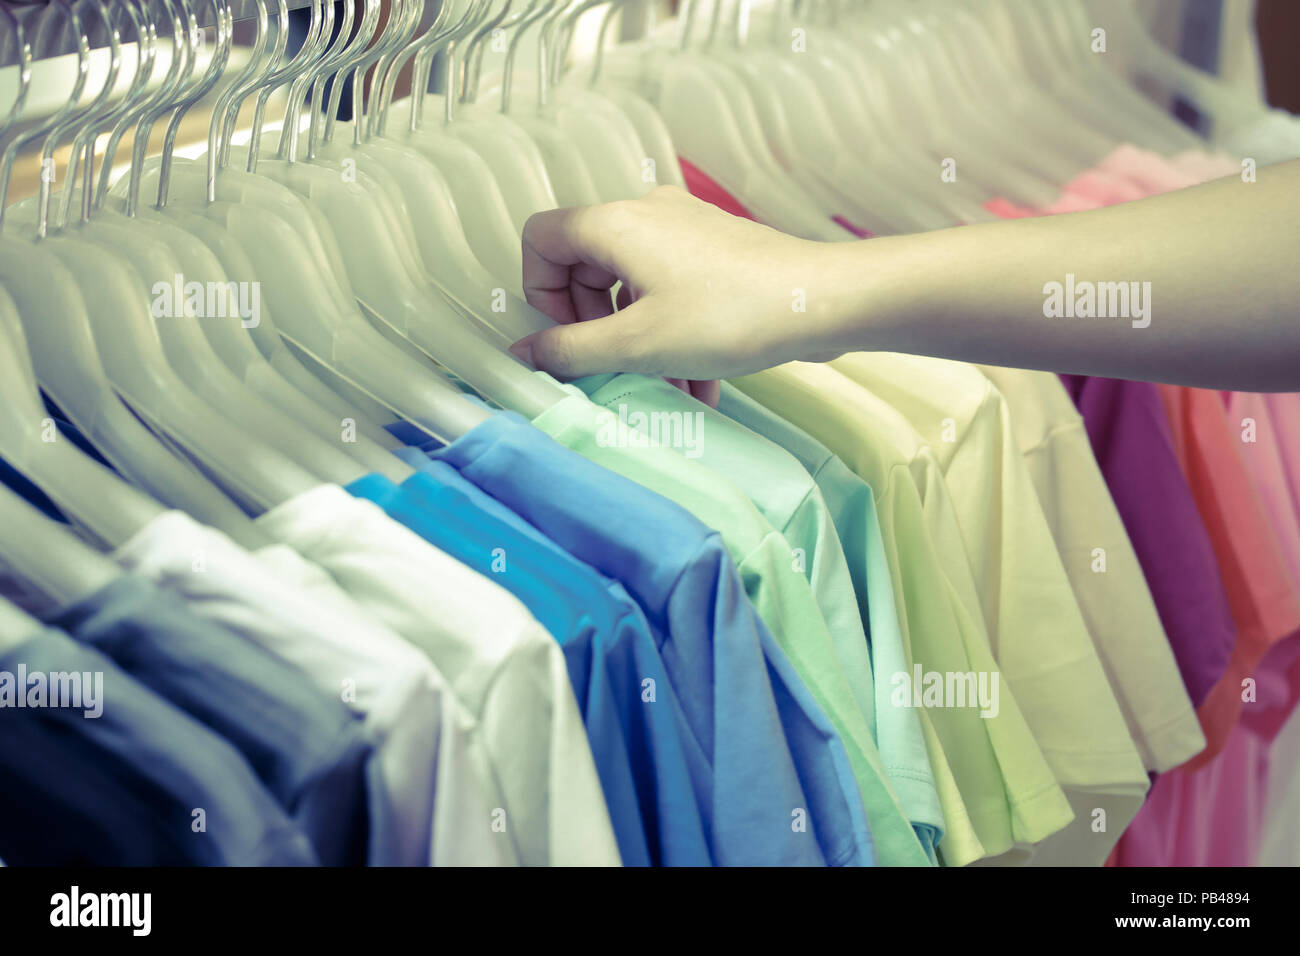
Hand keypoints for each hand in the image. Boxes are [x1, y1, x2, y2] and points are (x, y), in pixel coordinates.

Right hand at [511, 185, 841, 405]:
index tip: (567, 340)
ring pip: (633, 289)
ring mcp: (685, 231)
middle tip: (613, 371)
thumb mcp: (638, 344)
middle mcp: (647, 215)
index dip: (540, 293)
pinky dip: (672, 337)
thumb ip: (571, 351)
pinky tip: (698, 389)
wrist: (822, 301)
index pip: (541, 239)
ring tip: (664, 392)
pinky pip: (672, 293)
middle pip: (586, 268)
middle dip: (593, 329)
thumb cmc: (730, 316)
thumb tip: (526, 353)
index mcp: (615, 224)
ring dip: (638, 344)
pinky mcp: (716, 253)